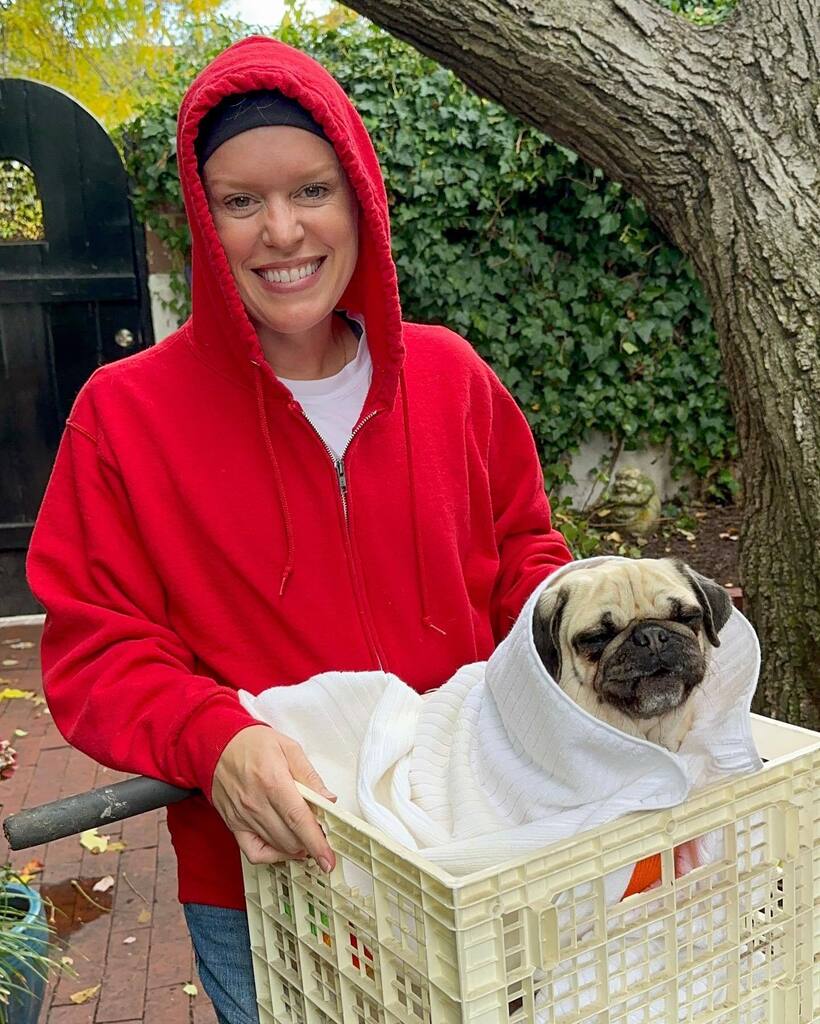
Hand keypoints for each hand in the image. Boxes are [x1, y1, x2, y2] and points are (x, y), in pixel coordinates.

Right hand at [211, 724, 336, 870]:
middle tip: (320, 830)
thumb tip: (327, 799)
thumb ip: (309, 776)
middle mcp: (255, 803)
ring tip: (305, 834)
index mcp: (272, 781)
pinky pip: (254, 853)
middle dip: (311, 841)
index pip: (298, 819)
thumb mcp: (289, 748)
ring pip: (277, 847)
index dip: (316, 842)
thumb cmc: (252, 744)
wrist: (218, 745)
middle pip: (290, 838)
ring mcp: (243, 817)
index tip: (328, 858)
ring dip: (296, 847)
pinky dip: (273, 856)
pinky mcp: (234, 825)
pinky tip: (284, 847)